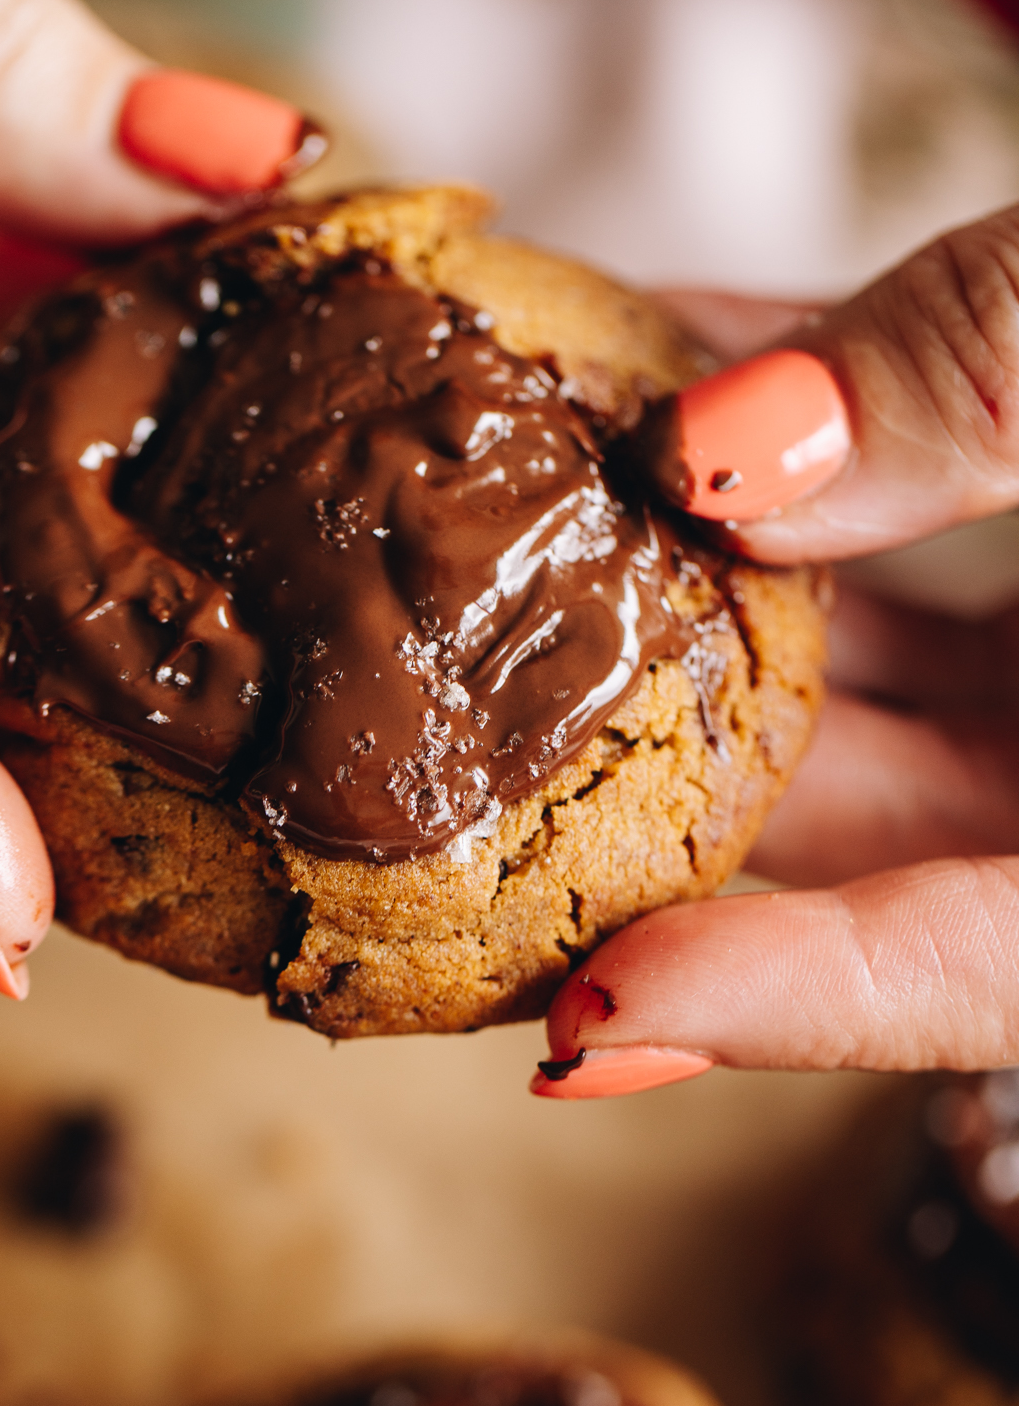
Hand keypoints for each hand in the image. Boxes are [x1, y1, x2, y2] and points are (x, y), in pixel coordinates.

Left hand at [535, 204, 1018, 1095]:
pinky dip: (795, 463)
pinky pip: (911, 550)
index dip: (786, 1007)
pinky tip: (652, 374)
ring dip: (688, 598)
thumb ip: (1000, 378)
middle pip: (863, 829)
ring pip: (861, 681)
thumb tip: (717, 451)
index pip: (978, 972)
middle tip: (443, 756)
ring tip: (494, 529)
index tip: (583, 1032)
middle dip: (655, 782)